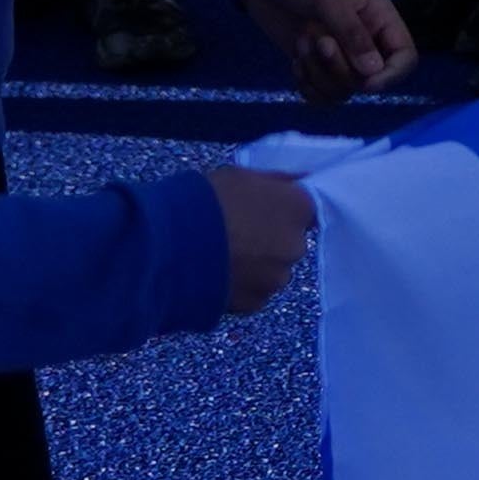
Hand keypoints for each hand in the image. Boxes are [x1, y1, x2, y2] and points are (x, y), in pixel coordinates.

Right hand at [210, 164, 313, 313]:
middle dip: (272, 238)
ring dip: (258, 264)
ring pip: (273, 269)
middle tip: (239, 232)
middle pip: (291, 241)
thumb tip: (300, 181)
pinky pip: (256, 292)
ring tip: (223, 256)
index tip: (263, 210)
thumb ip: (276, 181)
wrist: (171, 247)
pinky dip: (243, 285)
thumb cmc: (206, 200)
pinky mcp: (256, 304)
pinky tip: (218, 274)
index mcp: (298, 208)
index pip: (306, 209)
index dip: (283, 210)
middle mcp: (296, 246)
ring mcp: (277, 279)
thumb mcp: (242, 175)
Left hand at [241, 0, 418, 99]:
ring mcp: (339, 55)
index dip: (391, 76)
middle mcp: (365, 40)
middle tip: (316, 41)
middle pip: (370, 80)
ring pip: (344, 91)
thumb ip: (351, 31)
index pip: (405, 57)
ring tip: (301, 44)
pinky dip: (309, 87)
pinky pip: (322, 95)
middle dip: (340, 69)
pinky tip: (295, 63)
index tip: (364, 82)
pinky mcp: (315, 65)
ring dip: (319, 75)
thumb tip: (374, 73)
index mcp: (379, 16)